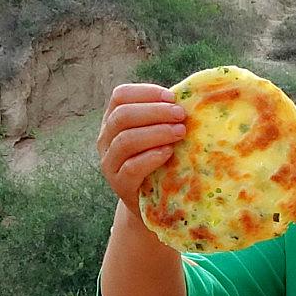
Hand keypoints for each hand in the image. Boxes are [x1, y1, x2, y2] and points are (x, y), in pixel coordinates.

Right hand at [97, 83, 185, 213]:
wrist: (150, 202)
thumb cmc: (159, 161)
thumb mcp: (157, 135)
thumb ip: (164, 116)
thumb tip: (190, 96)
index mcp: (113, 120)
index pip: (120, 96)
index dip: (146, 92)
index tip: (172, 97)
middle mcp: (105, 139)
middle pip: (123, 116)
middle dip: (155, 111)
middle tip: (181, 115)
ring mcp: (109, 163)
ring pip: (125, 140)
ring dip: (156, 132)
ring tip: (180, 132)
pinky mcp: (119, 184)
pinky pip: (131, 167)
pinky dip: (151, 157)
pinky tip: (169, 152)